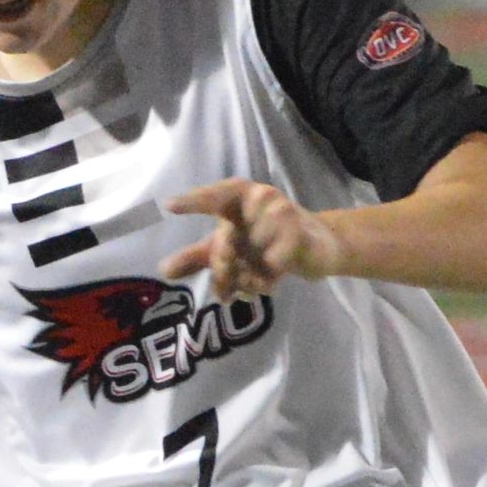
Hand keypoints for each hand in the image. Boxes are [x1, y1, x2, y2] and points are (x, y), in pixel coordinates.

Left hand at [161, 179, 340, 300]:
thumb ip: (198, 256)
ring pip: (246, 260)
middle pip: (224, 242)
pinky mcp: (298, 237)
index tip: (169, 206)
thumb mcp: (231, 246)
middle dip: (222, 272)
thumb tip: (164, 270)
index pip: (215, 196)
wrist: (322, 243)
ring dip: (246, 282)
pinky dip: (264, 284)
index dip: (194, 201)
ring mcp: (282, 215)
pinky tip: (271, 282)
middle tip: (224, 292)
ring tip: (255, 282)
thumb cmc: (268, 239)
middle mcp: (261, 198)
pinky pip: (268, 270)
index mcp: (240, 195)